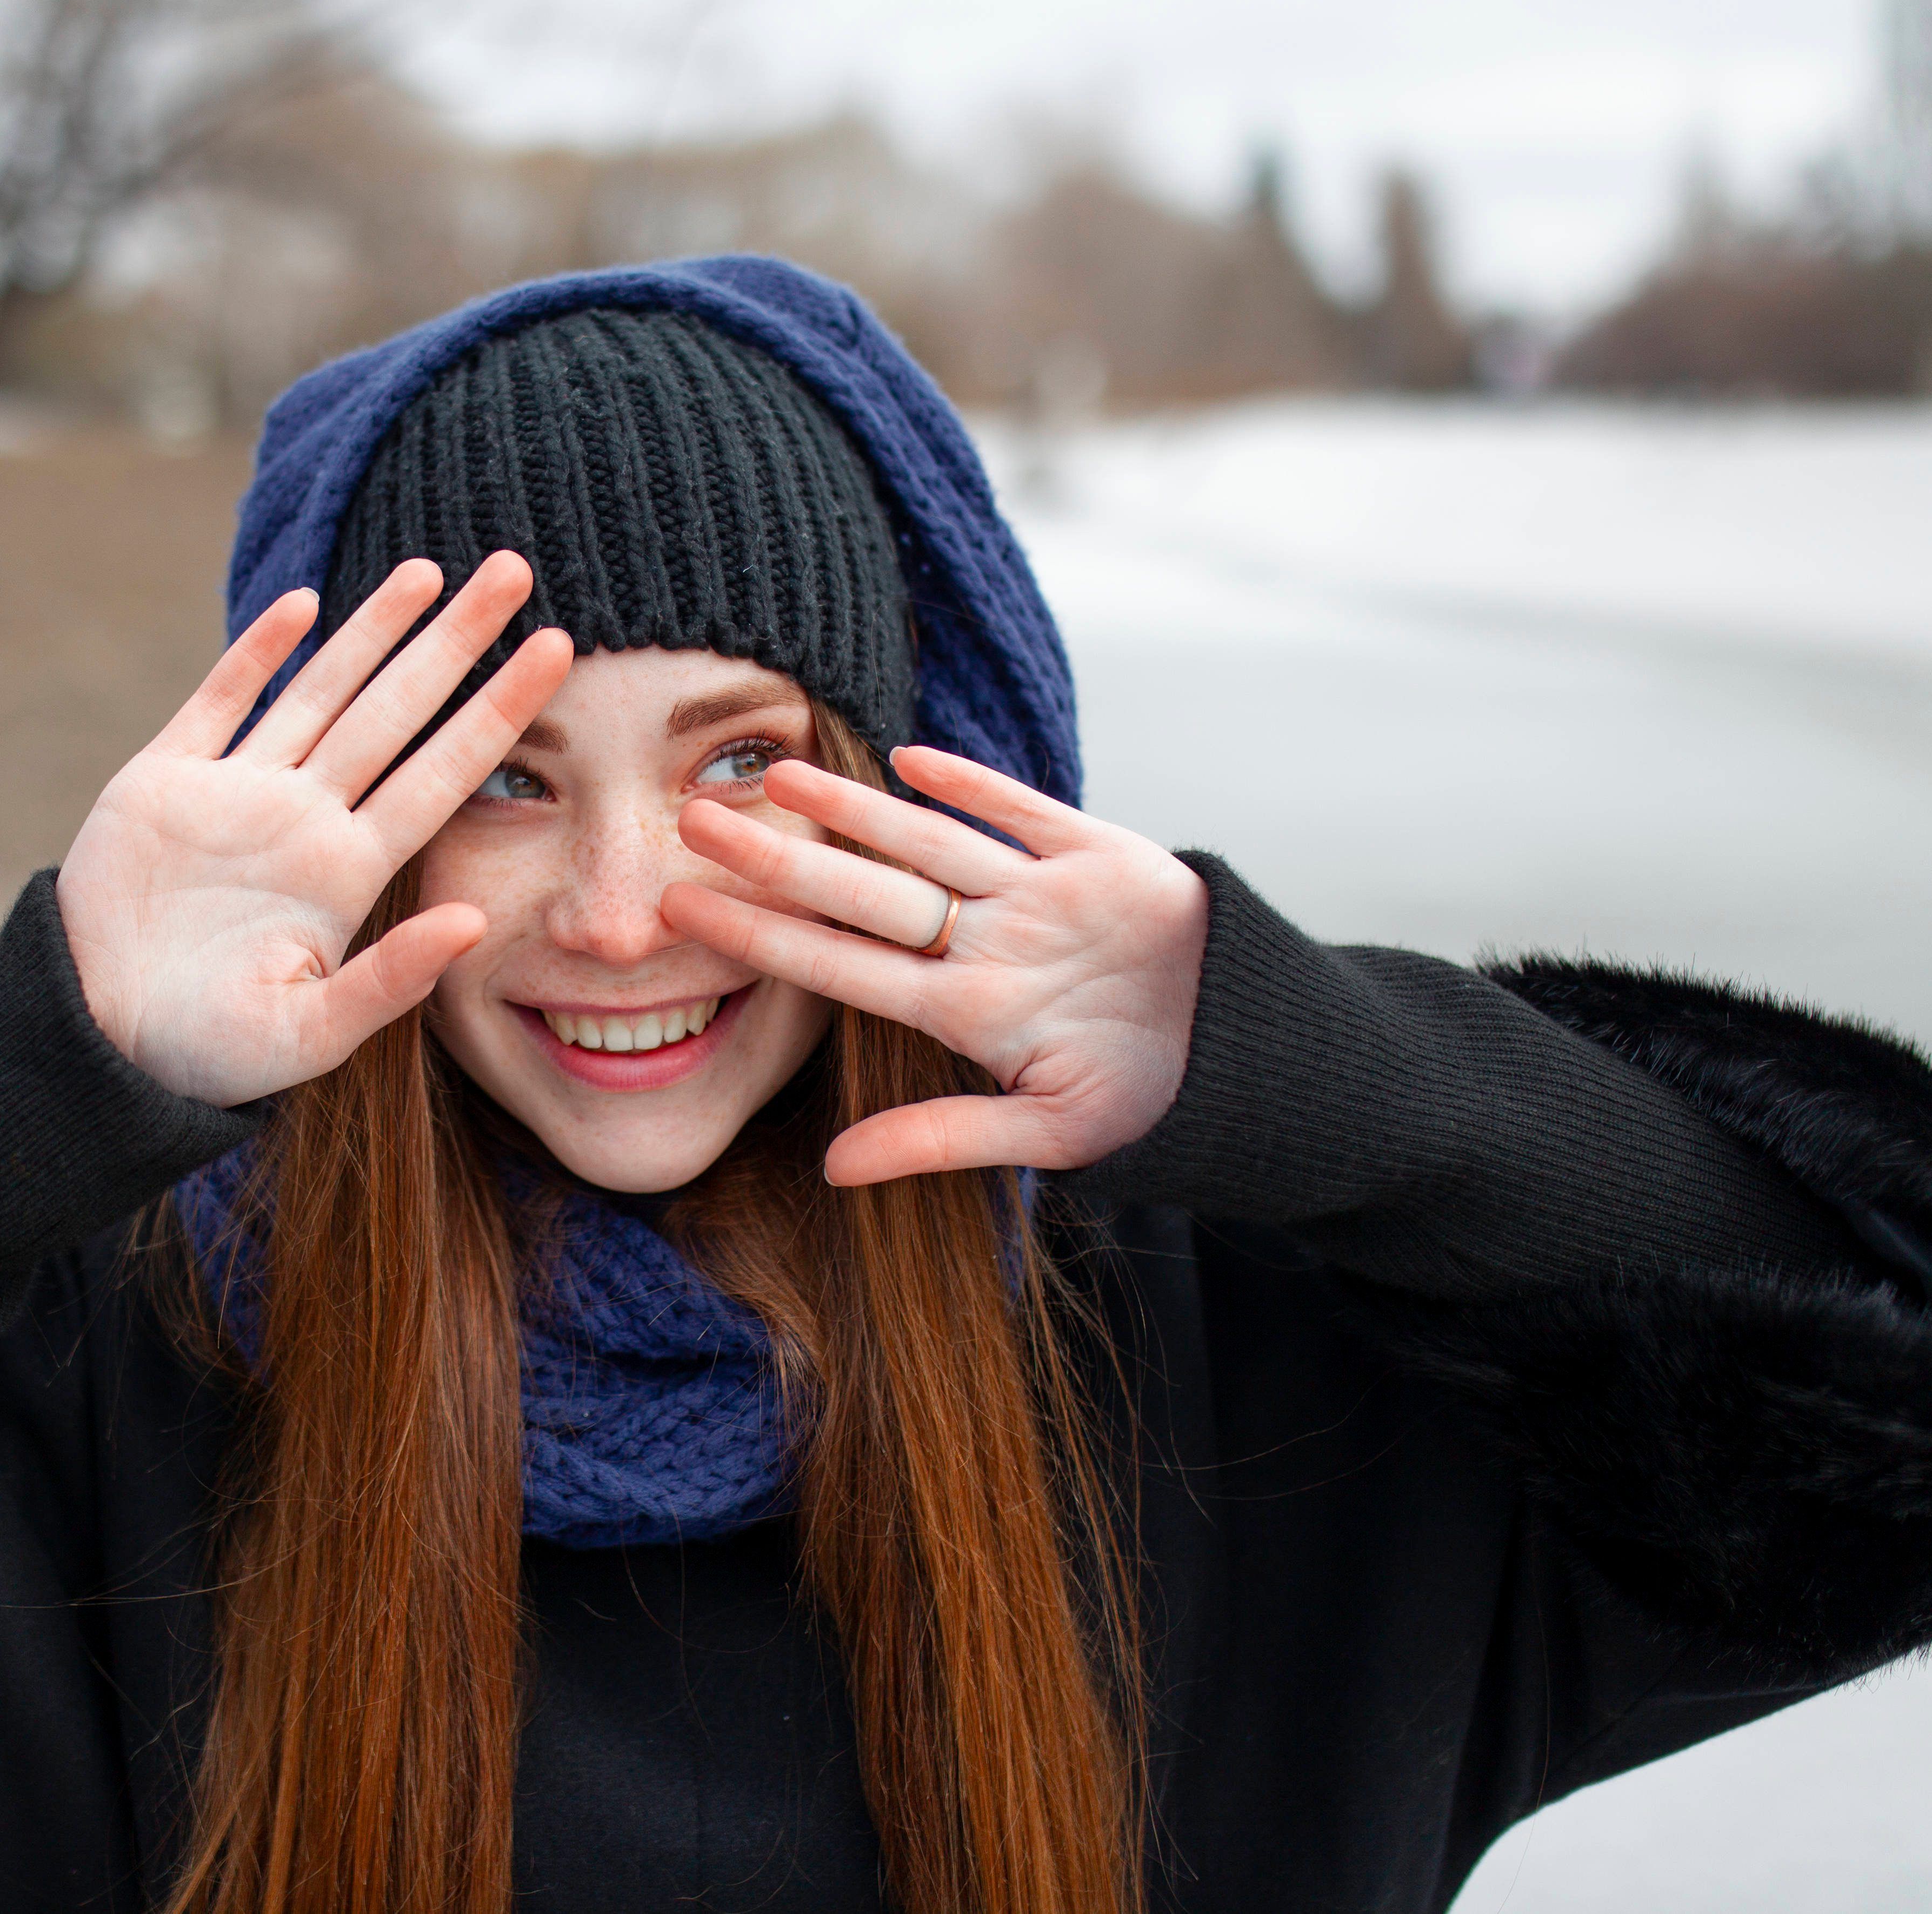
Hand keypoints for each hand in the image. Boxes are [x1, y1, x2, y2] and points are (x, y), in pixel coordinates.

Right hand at [57, 552, 572, 1108]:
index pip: (444, 773)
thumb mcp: (307, 1034)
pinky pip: (219, 701)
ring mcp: (237, 792)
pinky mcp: (164, 781)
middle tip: (515, 567)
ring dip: (372, 629)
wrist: (98, 1040)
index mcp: (346, 872)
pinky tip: (302, 605)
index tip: (556, 652)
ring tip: (429, 568)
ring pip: (321, 690)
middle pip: (397, 710)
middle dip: (454, 639)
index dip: (499, 711)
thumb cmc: (206, 1052)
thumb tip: (475, 922)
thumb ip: (390, 981)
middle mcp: (305, 819)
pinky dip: (256, 652)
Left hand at [661, 747, 1208, 1184]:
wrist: (1246, 1052)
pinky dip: (975, 788)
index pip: (842, 966)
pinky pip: (1027, 813)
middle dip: (780, 859)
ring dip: (856, 809)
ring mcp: (1039, 896)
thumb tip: (833, 1171)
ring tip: (777, 773)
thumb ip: (942, 1140)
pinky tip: (910, 760)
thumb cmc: (1143, 1096)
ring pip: (930, 843)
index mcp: (968, 1009)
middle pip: (864, 894)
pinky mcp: (1102, 856)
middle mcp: (987, 943)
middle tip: (691, 822)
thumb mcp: (1049, 1133)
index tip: (685, 912)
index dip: (764, 936)